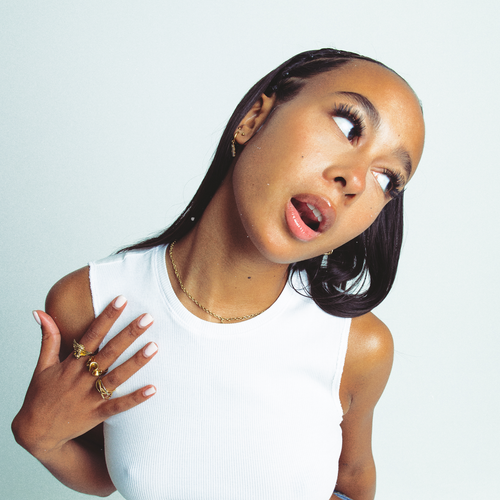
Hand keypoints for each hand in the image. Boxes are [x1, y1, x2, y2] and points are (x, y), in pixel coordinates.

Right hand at [12, 296, 157, 457]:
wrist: (35, 433)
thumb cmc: (40, 395)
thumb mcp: (42, 365)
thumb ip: (48, 338)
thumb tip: (41, 311)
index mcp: (70, 363)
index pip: (92, 335)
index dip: (107, 317)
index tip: (122, 300)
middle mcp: (81, 378)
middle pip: (109, 352)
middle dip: (129, 334)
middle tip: (148, 318)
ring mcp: (89, 397)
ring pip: (116, 377)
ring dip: (136, 362)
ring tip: (155, 347)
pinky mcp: (96, 415)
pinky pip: (118, 407)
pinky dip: (134, 399)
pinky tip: (153, 389)